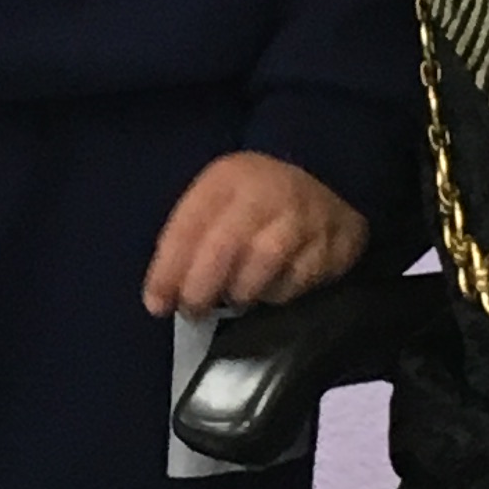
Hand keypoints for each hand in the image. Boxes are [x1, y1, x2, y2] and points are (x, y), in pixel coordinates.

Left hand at [142, 154, 368, 318]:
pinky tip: (269, 288)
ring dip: (240, 292)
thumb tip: (162, 293)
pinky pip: (296, 282)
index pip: (189, 224)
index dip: (168, 269)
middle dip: (201, 288)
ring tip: (234, 297)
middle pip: (224, 246)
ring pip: (261, 266)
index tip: (156, 304)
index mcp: (228, 177)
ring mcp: (302, 218)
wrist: (332, 181)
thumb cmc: (258, 202)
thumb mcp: (219, 201)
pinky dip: (276, 293)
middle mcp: (265, 192)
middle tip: (192, 311)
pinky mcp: (330, 245)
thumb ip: (191, 239)